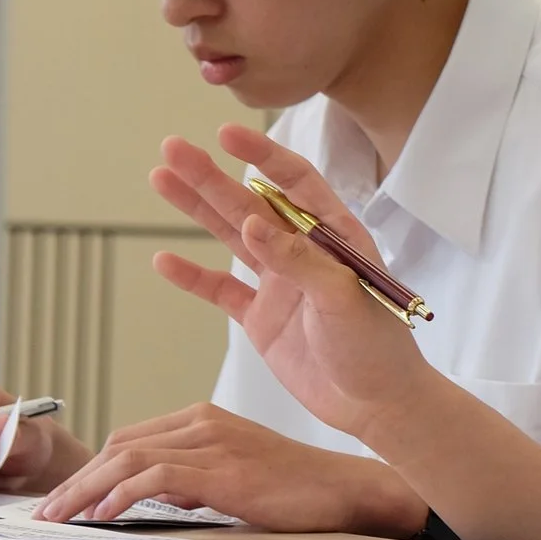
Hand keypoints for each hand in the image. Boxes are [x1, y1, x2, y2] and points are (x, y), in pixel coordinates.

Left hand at [30, 402, 430, 535]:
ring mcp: (211, 442)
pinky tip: (102, 516)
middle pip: (119, 445)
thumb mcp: (235, 477)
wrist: (344, 489)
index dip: (90, 469)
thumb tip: (157, 497)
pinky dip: (120, 496)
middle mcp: (202, 422)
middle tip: (45, 513)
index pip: (128, 439)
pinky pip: (155, 477)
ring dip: (83, 490)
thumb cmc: (296, 488)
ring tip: (57, 518)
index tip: (64, 500)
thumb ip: (195, 479)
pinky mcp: (221, 468)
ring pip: (127, 458)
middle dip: (75, 481)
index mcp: (203, 419)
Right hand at [149, 125, 432, 441]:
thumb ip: (298, 261)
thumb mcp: (344, 297)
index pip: (295, 182)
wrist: (379, 405)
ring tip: (161, 178)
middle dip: (211, 176)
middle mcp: (304, 251)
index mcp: (335, 235)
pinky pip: (221, 290)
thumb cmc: (379, 347)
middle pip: (250, 202)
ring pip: (230, 237)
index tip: (226, 134)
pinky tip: (163, 259)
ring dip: (197, 209)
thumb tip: (251, 223)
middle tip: (172, 148)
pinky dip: (193, 277)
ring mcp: (280, 284)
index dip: (262, 155)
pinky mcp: (263, 319)